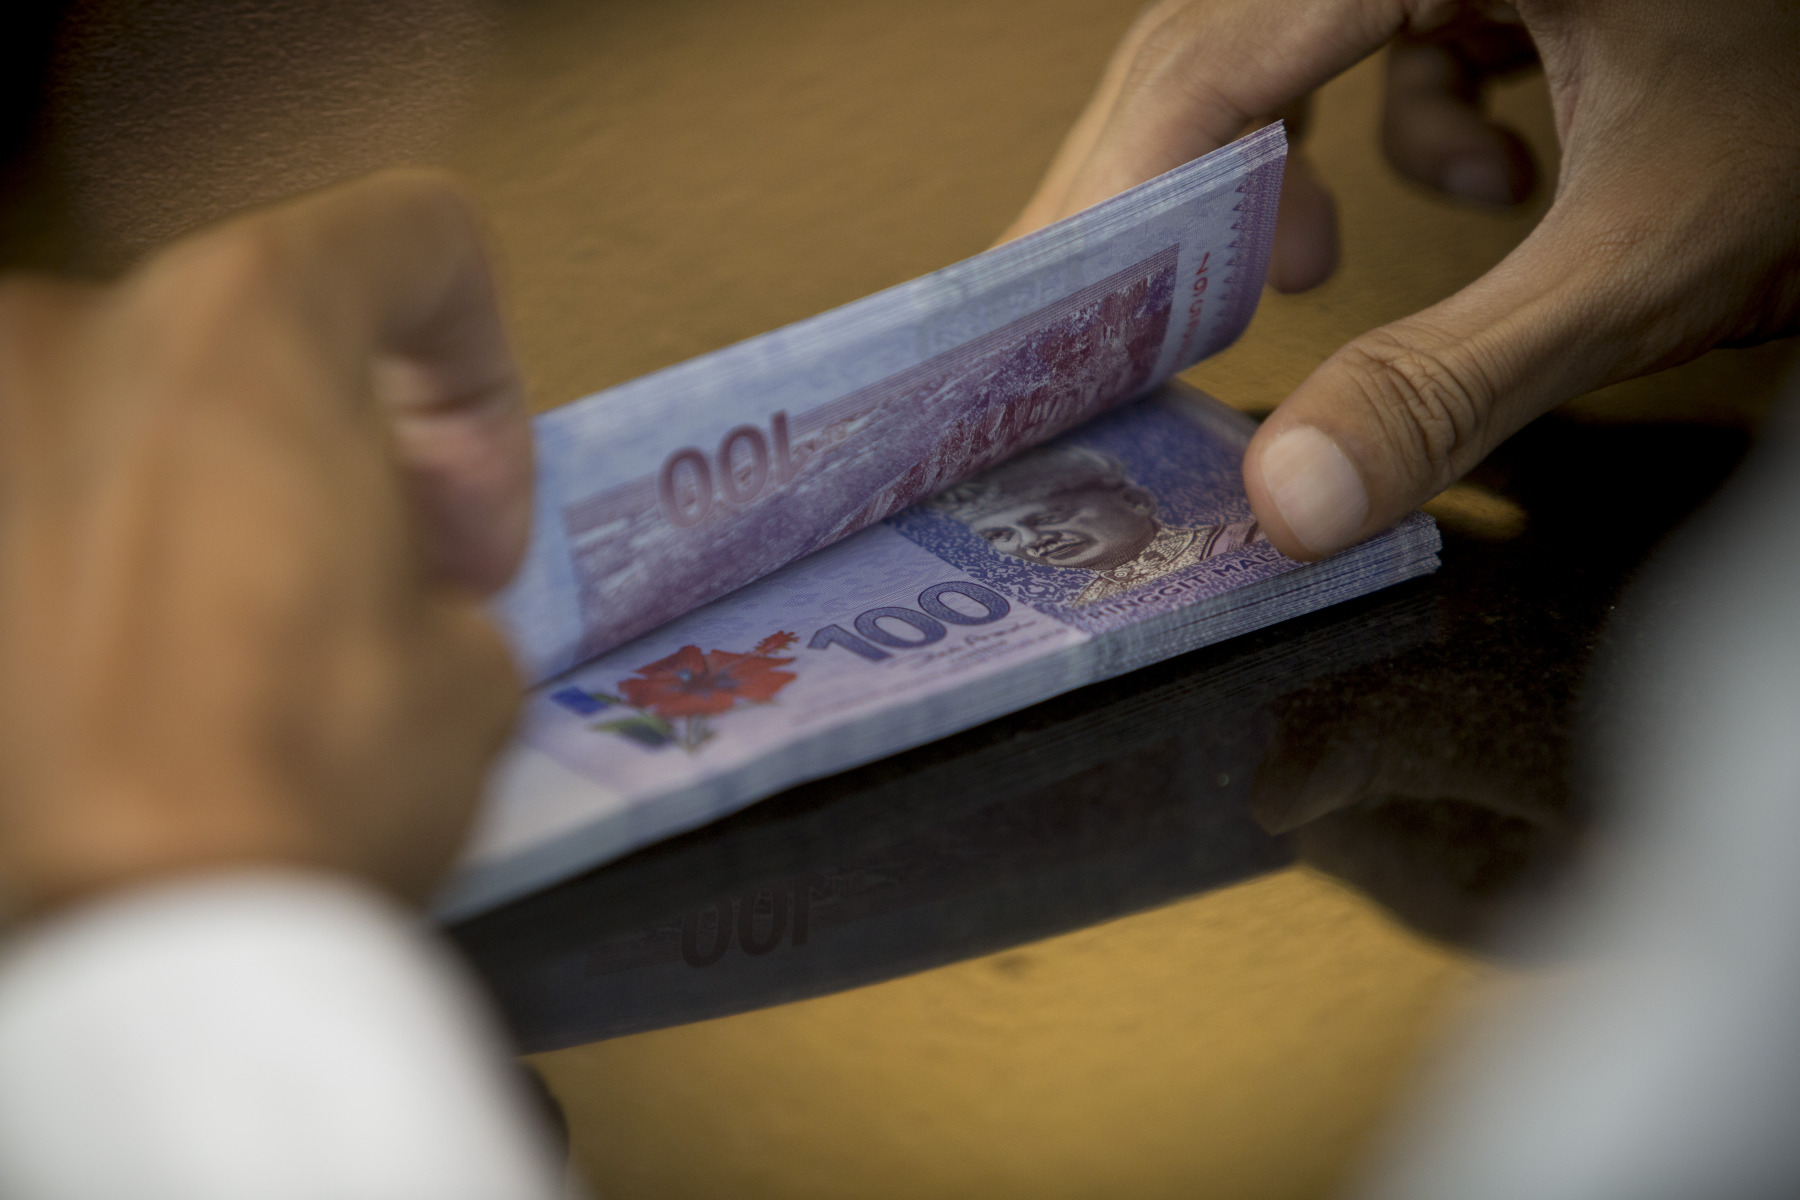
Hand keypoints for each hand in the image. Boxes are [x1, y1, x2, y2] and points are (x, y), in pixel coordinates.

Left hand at [0, 171, 530, 914]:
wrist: (133, 936)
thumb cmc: (324, 769)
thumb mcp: (475, 658)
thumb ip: (441, 555)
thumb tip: (392, 571)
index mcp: (252, 317)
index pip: (418, 238)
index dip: (487, 372)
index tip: (473, 512)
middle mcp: (79, 327)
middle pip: (270, 332)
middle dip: (357, 441)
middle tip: (396, 581)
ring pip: (147, 419)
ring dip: (230, 496)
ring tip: (261, 644)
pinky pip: (57, 504)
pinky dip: (119, 559)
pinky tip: (155, 681)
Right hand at [1007, 0, 1799, 559]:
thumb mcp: (1643, 256)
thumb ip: (1456, 378)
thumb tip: (1288, 497)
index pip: (1213, 45)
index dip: (1121, 187)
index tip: (1054, 312)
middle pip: (1215, 32)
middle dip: (1176, 187)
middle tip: (1115, 321)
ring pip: (1280, 26)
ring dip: (1281, 154)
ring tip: (1303, 263)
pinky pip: (1374, 23)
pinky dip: (1400, 117)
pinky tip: (1487, 171)